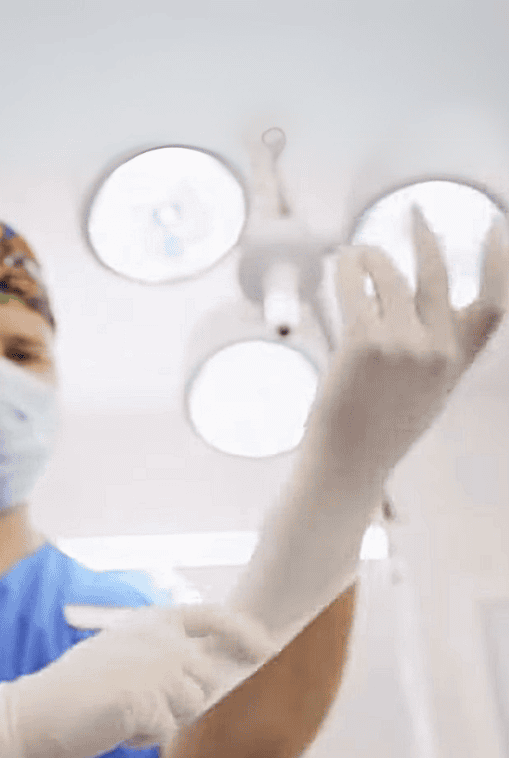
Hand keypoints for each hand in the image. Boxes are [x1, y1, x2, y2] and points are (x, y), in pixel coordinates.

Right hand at [0, 603, 274, 757]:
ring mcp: (154, 669)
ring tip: (123, 712)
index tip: (265, 648)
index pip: (214, 616)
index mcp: (152, 621)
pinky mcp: (146, 701)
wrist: (35, 713)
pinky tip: (115, 726)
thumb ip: (165, 655)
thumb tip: (215, 672)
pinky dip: (143, 737)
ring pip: (191, 707)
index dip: (245, 632)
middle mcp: (159, 639)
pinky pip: (166, 730)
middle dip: (182, 702)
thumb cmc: (81, 688)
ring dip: (163, 720)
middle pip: (207, 678)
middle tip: (138, 706)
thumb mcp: (124, 654)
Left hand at [303, 209, 508, 491]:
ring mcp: (400, 344)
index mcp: (454, 364)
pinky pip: (356, 287)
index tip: (495, 228)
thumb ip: (434, 355)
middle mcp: (434, 351)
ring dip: (373, 257)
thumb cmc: (379, 433)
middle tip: (414, 212)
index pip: (492, 305)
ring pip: (389, 277)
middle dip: (425, 236)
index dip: (498, 264)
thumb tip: (419, 307)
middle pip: (436, 275)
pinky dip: (349, 267)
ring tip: (358, 253)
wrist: (347, 464)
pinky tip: (345, 259)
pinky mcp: (362, 342)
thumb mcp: (424, 396)